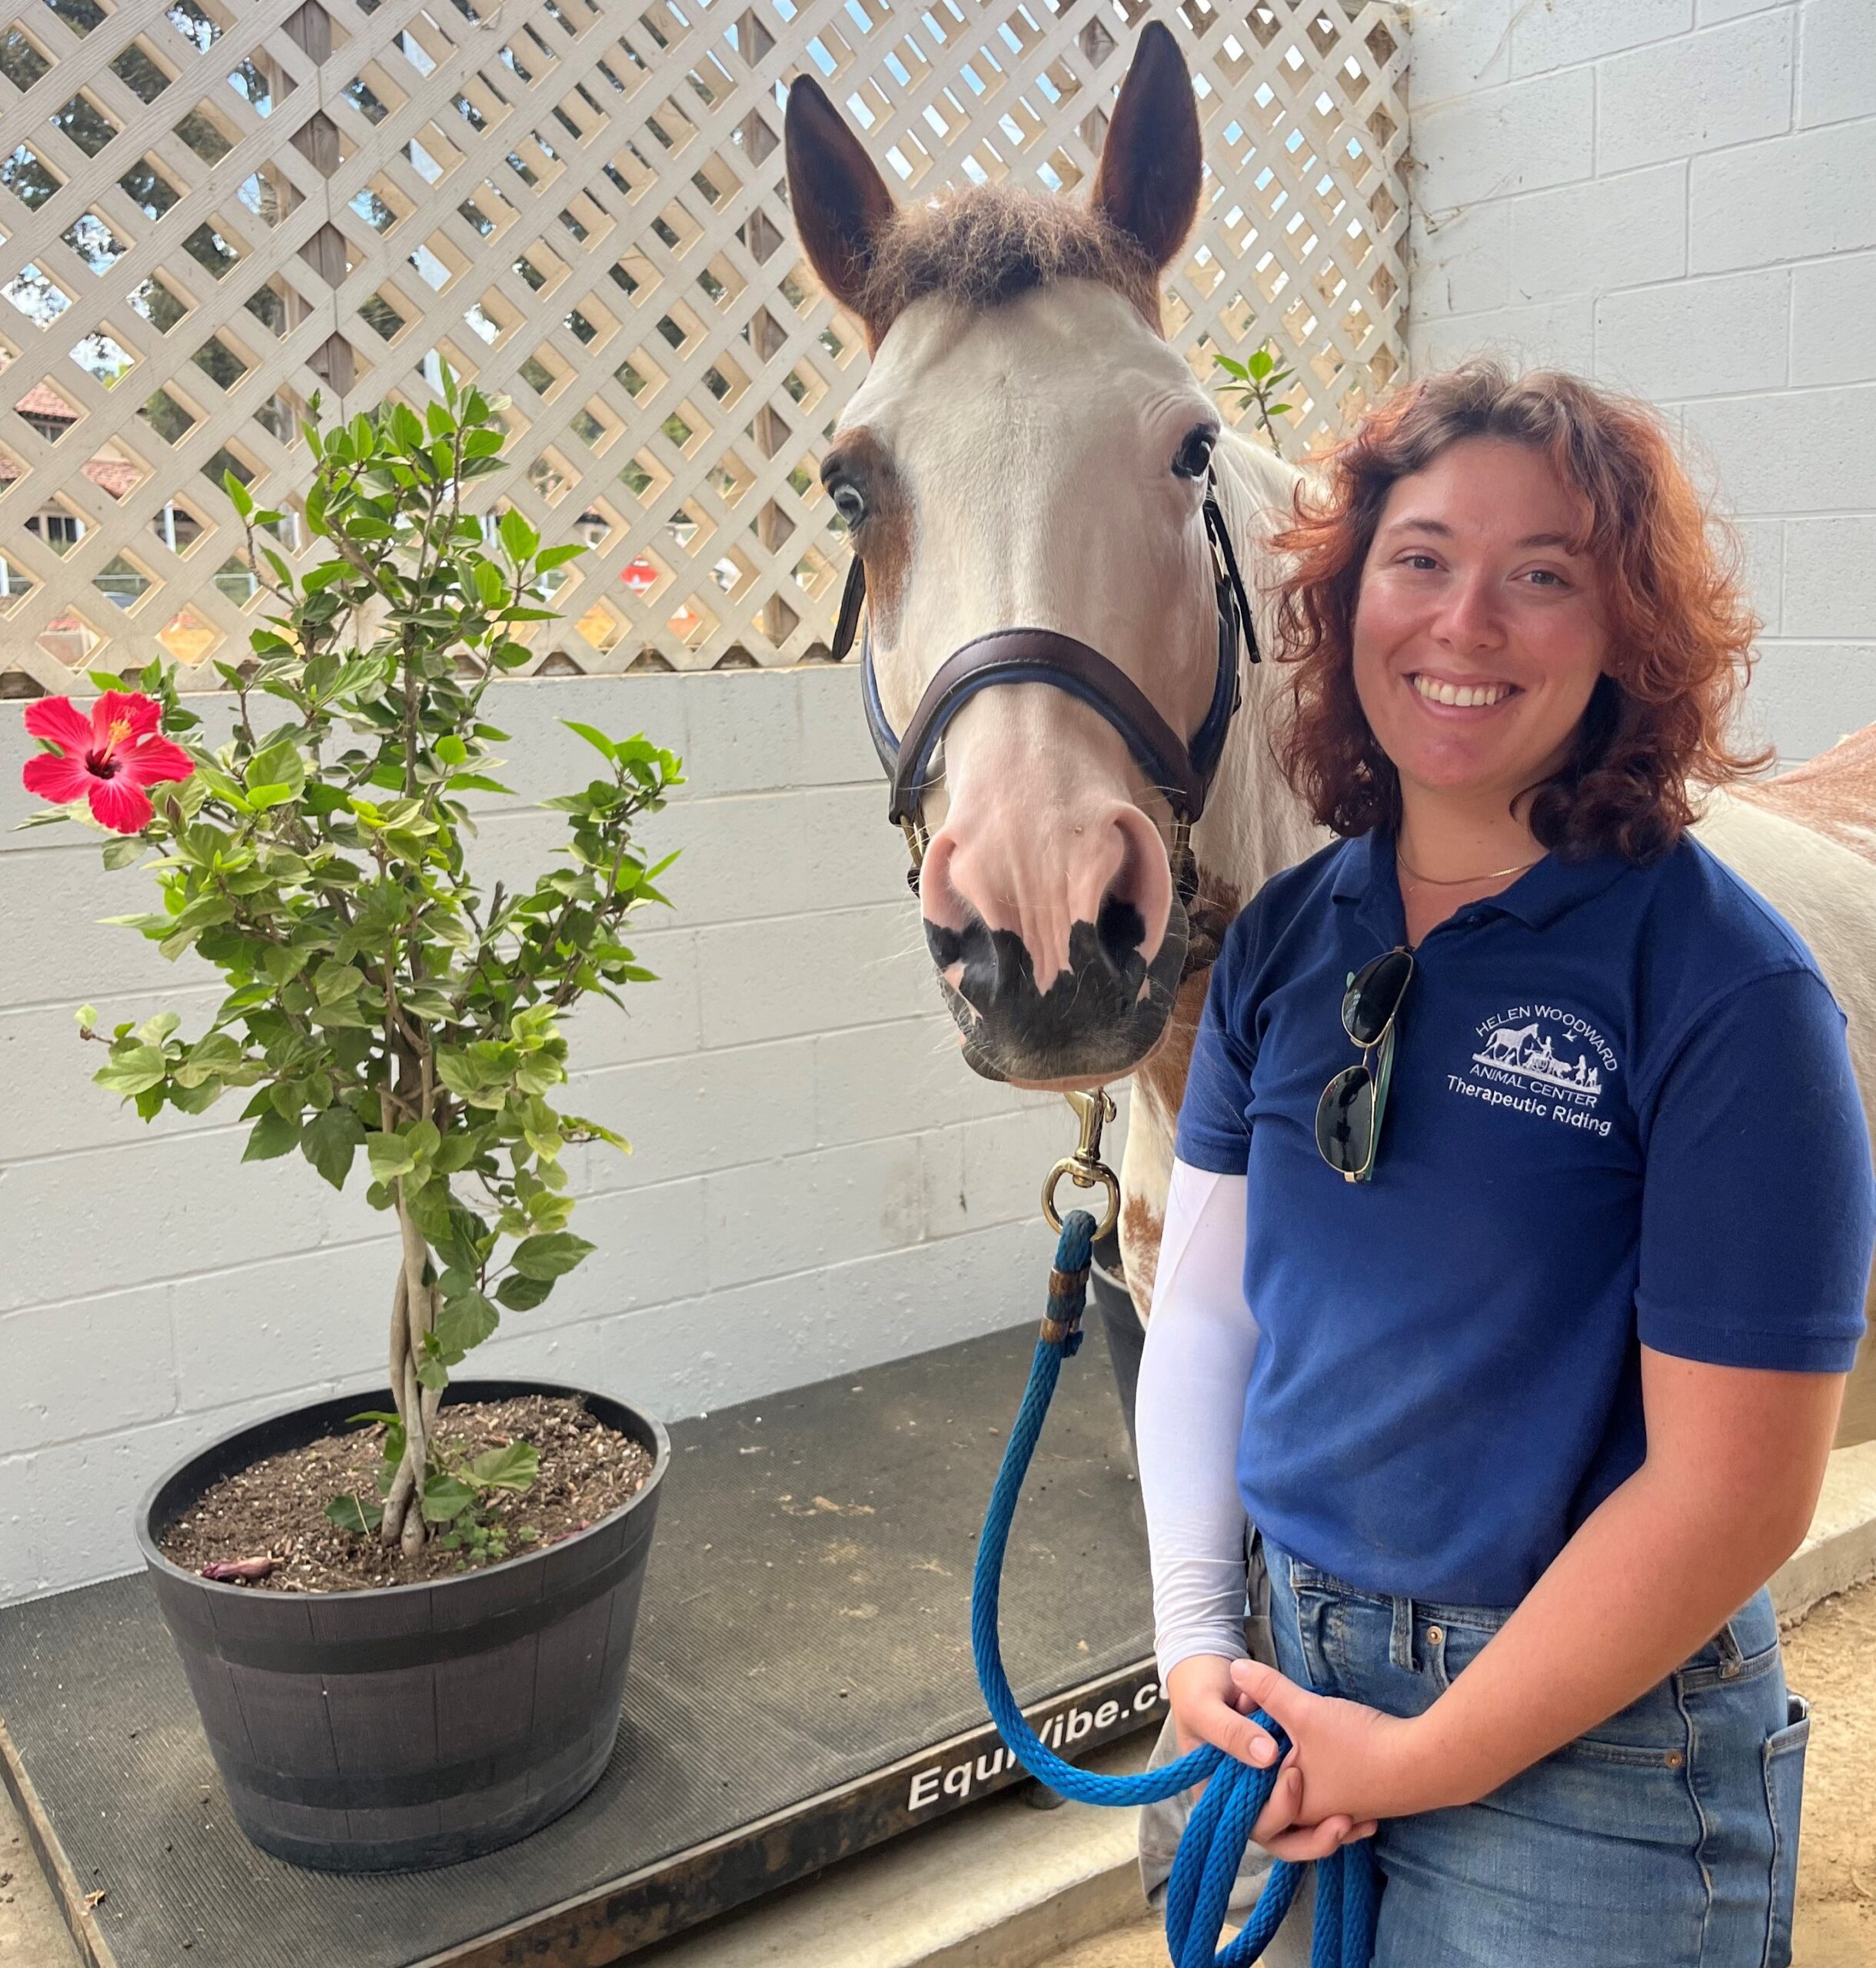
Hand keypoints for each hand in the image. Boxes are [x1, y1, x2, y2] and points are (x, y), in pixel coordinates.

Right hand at [1165, 1656, 1376, 1861]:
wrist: (1206, 1669)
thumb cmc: (1199, 1688)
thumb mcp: (1208, 1707)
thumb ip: (1233, 1730)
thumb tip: (1267, 1756)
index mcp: (1213, 1788)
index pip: (1245, 1821)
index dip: (1276, 1812)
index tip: (1295, 1777)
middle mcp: (1239, 1796)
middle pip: (1276, 1833)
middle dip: (1310, 1837)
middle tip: (1341, 1820)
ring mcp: (1261, 1788)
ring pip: (1295, 1829)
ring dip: (1325, 1834)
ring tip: (1356, 1824)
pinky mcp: (1281, 1776)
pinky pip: (1308, 1810)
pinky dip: (1331, 1817)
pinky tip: (1364, 1818)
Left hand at [1229, 1658, 1423, 1826]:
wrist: (1425, 1764)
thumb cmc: (1361, 1746)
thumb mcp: (1306, 1711)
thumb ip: (1269, 1691)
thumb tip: (1234, 1668)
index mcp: (1295, 1808)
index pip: (1250, 1803)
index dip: (1240, 1767)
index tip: (1246, 1728)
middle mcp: (1316, 1820)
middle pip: (1276, 1807)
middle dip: (1266, 1774)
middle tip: (1263, 1742)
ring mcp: (1343, 1813)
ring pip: (1306, 1801)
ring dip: (1297, 1778)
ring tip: (1289, 1749)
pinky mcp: (1364, 1801)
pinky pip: (1332, 1797)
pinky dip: (1324, 1778)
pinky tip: (1324, 1757)